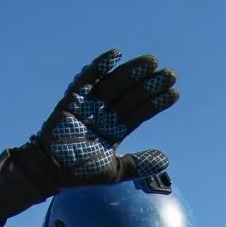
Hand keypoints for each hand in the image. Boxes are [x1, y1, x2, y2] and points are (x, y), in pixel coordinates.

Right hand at [32, 48, 177, 186]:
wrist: (51, 170)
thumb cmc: (80, 172)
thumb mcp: (114, 171)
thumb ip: (138, 165)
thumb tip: (166, 160)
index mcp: (115, 129)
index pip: (140, 112)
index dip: (156, 102)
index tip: (174, 93)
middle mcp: (105, 113)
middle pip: (131, 94)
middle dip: (150, 85)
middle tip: (170, 74)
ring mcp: (90, 104)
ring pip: (115, 84)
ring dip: (133, 72)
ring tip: (152, 62)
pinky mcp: (73, 99)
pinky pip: (87, 79)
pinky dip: (100, 66)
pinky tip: (116, 54)